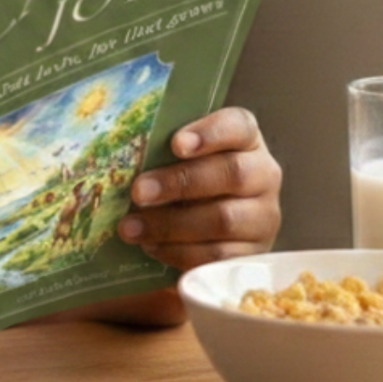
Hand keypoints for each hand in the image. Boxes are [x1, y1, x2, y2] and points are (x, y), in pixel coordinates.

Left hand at [117, 107, 281, 269]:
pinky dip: (180, 252)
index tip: (176, 144)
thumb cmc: (185, 178)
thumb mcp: (177, 156)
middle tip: (138, 192)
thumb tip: (119, 149)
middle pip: (231, 174)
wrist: (210, 230)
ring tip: (131, 227)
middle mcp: (263, 174)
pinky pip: (219, 255)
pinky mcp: (254, 253)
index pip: (239, 126)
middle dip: (179, 183)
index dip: (210, 133)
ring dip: (171, 224)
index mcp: (245, 139)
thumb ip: (161, 148)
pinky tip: (152, 247)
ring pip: (224, 219)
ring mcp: (264, 216)